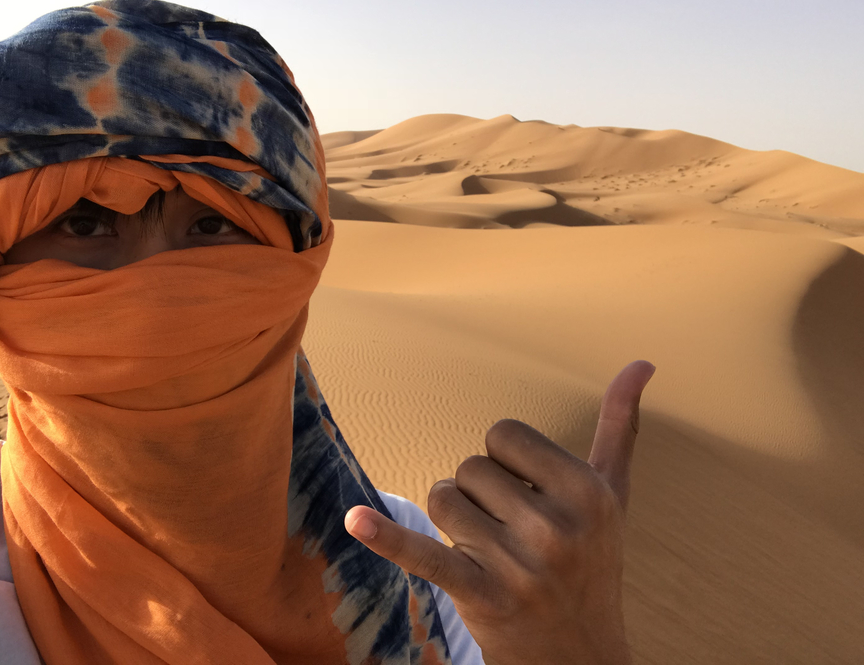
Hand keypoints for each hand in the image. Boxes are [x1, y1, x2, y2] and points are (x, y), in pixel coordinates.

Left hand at [345, 360, 654, 664]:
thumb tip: (642, 362)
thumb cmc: (592, 562)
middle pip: (470, 468)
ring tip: (488, 554)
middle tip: (511, 535)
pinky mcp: (482, 596)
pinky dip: (388, 538)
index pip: (502, 434)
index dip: (505, 462)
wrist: (581, 657)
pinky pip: (425, 557)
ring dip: (452, 524)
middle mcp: (557, 526)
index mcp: (587, 491)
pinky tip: (355, 520)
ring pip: (442, 501)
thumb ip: (621, 427)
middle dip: (479, 496)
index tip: (528, 495)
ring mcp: (519, 565)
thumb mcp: (612, 497)